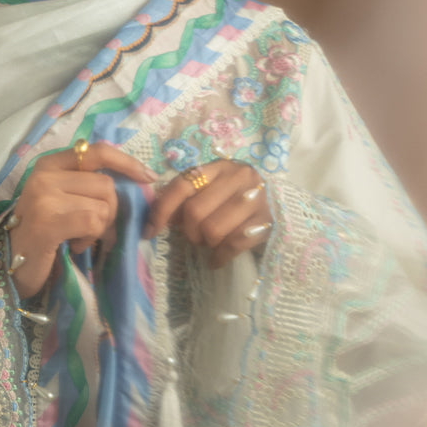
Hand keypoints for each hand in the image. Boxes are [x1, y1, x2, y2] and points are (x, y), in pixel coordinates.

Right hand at [8, 142, 156, 296]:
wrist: (8, 265)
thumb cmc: (40, 234)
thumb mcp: (61, 198)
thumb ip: (86, 184)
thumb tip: (135, 180)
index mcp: (49, 164)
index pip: (98, 151)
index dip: (127, 162)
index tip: (148, 177)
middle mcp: (44, 174)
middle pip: (106, 184)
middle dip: (109, 211)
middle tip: (93, 229)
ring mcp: (43, 196)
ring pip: (102, 205)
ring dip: (99, 228)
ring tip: (78, 237)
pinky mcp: (47, 220)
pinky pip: (92, 223)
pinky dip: (90, 239)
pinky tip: (75, 245)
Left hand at [145, 159, 270, 267]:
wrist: (276, 207)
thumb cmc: (233, 202)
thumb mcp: (209, 193)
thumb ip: (184, 199)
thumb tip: (155, 220)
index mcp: (218, 167)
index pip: (181, 186)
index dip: (161, 210)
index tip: (150, 231)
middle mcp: (239, 177)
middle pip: (195, 212)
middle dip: (190, 232)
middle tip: (196, 237)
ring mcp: (256, 198)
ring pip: (213, 230)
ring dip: (206, 243)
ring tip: (211, 242)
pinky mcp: (266, 221)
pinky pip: (233, 245)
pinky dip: (219, 257)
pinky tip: (217, 259)